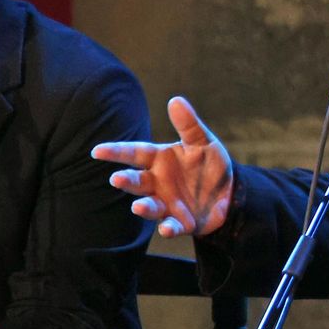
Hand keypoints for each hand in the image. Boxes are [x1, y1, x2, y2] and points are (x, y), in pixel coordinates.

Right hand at [92, 96, 233, 237]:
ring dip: (143, 207)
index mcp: (160, 160)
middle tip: (116, 179)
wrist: (231, 193)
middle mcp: (158, 182)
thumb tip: (176, 100)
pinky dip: (169, 228)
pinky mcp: (182, 222)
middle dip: (126, 181)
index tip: (97, 151)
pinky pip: (172, 226)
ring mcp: (167, 203)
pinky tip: (167, 229)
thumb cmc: (209, 165)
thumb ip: (189, 125)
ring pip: (149, 206)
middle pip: (138, 181)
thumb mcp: (203, 142)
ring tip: (138, 206)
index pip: (134, 153)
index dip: (116, 152)